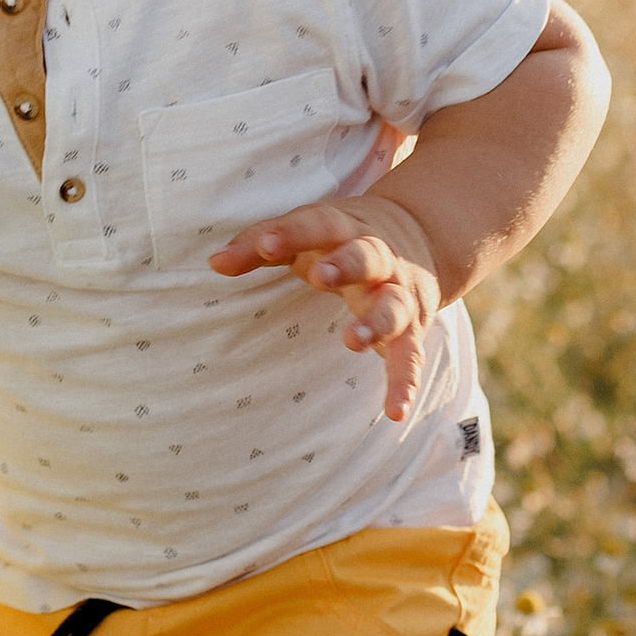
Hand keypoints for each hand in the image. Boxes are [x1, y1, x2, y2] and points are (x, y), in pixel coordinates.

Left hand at [208, 196, 442, 421]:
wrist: (421, 233)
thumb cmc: (339, 239)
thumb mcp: (304, 232)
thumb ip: (259, 245)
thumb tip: (213, 263)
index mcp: (344, 229)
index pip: (319, 224)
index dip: (292, 233)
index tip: (266, 245)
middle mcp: (378, 258)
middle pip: (367, 256)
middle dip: (346, 264)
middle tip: (321, 276)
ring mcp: (397, 293)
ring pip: (393, 305)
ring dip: (377, 322)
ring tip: (352, 341)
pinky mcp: (412, 328)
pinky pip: (410, 355)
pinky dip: (405, 382)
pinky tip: (396, 411)